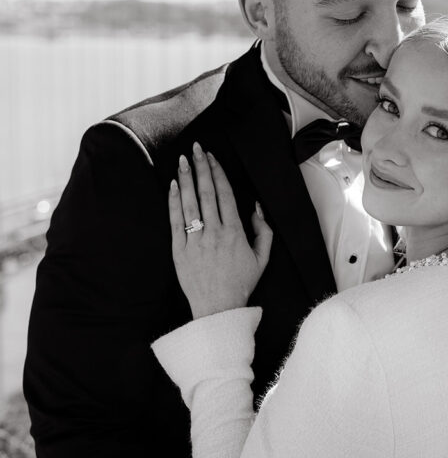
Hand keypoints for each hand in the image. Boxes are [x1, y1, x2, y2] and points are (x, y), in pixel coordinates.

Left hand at [169, 142, 272, 318]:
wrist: (217, 308)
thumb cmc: (241, 283)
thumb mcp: (262, 258)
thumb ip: (263, 229)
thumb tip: (255, 206)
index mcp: (235, 232)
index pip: (225, 194)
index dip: (218, 173)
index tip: (213, 158)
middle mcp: (214, 233)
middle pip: (206, 192)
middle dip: (201, 167)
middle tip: (196, 148)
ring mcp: (195, 241)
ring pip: (190, 203)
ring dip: (186, 179)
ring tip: (182, 160)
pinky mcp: (179, 250)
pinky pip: (176, 221)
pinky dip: (174, 202)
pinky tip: (173, 186)